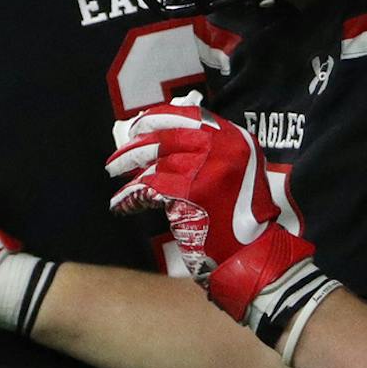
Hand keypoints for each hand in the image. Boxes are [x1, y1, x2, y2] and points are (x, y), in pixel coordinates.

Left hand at [107, 105, 330, 343]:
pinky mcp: (187, 193)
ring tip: (115, 174)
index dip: (160, 117)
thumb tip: (166, 135)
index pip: (191, 115)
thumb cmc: (242, 215)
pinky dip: (130, 196)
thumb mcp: (239, 170)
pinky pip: (148, 188)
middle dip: (137, 143)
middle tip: (119, 153)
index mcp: (235, 139)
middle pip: (167, 135)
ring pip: (154, 162)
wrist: (251, 252)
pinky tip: (121, 204)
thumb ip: (213, 150)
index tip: (141, 124)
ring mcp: (204, 169)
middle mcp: (221, 148)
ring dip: (129, 168)